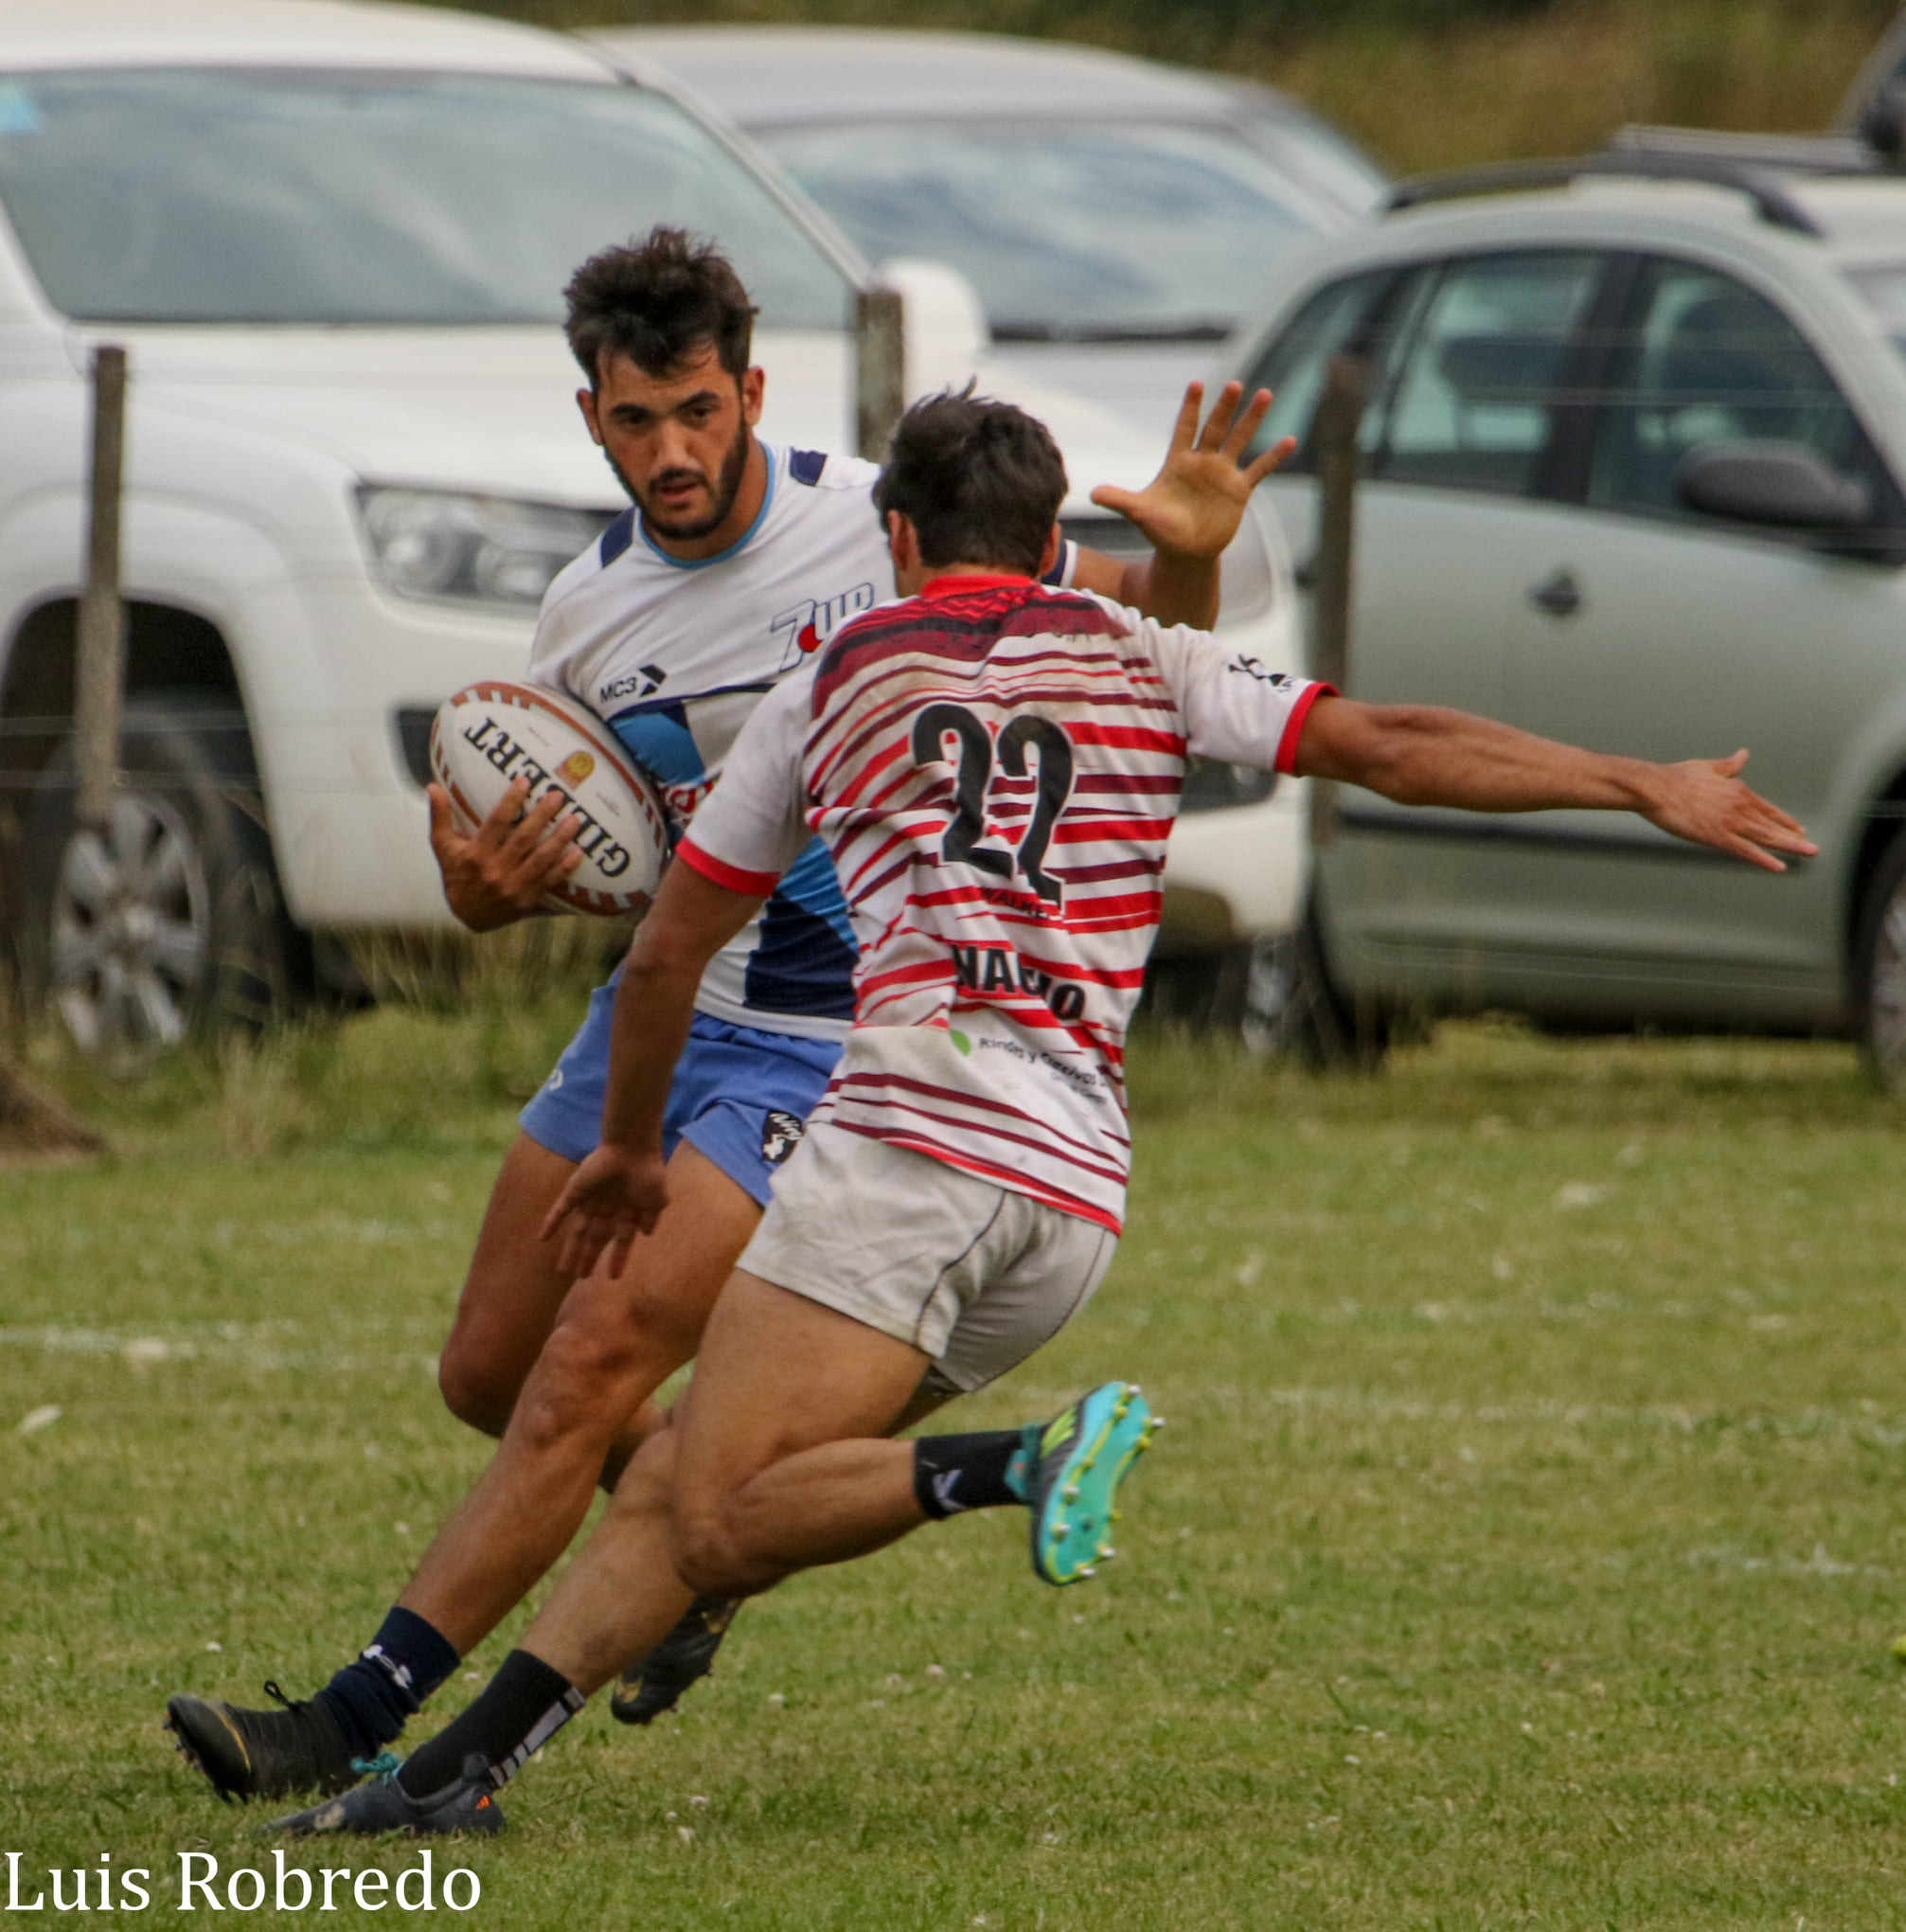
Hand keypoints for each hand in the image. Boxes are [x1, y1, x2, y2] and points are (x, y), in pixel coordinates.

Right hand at [427, 778, 582, 931]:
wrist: (467, 916)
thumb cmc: (457, 875)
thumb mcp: (443, 847)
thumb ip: (440, 816)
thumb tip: (432, 786)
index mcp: (476, 855)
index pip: (496, 823)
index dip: (511, 801)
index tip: (525, 781)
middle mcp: (496, 870)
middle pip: (523, 839)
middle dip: (542, 816)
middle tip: (557, 796)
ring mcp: (514, 886)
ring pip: (541, 860)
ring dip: (559, 839)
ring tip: (575, 820)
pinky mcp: (528, 899)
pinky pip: (550, 882)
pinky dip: (565, 868)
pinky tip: (578, 853)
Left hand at [540, 1142, 670, 1279]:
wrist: (631, 1147)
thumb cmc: (647, 1173)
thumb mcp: (657, 1199)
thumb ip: (652, 1217)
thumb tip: (647, 1234)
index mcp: (628, 1211)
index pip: (620, 1240)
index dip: (617, 1258)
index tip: (613, 1278)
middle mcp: (608, 1208)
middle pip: (595, 1238)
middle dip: (589, 1257)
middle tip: (581, 1277)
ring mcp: (590, 1199)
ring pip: (578, 1230)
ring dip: (571, 1250)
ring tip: (563, 1271)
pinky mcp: (576, 1190)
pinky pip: (561, 1210)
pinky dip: (551, 1224)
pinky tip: (542, 1239)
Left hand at [1089, 380, 1297, 562]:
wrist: (1184, 552)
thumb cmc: (1160, 530)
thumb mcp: (1140, 513)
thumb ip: (1119, 500)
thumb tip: (1092, 494)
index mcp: (1178, 462)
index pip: (1184, 428)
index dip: (1190, 408)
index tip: (1196, 384)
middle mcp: (1203, 462)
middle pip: (1215, 428)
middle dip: (1224, 407)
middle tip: (1234, 385)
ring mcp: (1222, 474)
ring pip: (1240, 440)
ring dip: (1252, 419)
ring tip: (1265, 394)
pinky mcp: (1239, 490)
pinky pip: (1259, 470)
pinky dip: (1274, 456)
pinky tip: (1290, 440)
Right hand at [1636, 750, 1818, 872]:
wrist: (1655, 787)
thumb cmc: (1676, 777)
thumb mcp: (1708, 767)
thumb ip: (1729, 766)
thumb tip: (1744, 754)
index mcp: (1737, 790)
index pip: (1767, 809)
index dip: (1784, 820)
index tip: (1798, 829)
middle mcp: (1740, 806)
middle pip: (1772, 825)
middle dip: (1794, 837)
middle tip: (1813, 848)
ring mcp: (1730, 822)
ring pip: (1766, 837)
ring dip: (1790, 846)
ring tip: (1810, 852)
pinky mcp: (1717, 836)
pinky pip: (1746, 851)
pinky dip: (1764, 859)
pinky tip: (1780, 867)